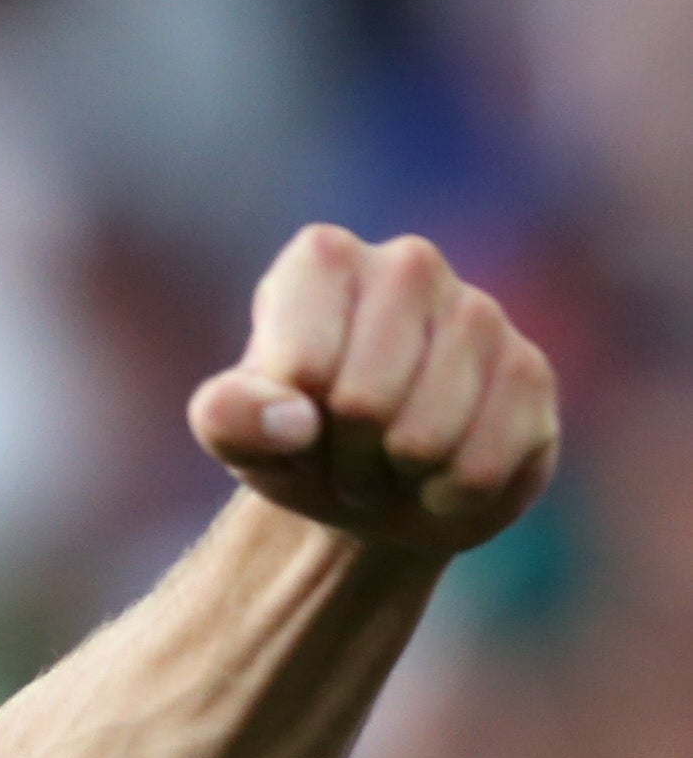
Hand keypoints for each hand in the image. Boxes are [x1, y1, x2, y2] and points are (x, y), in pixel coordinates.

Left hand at [190, 225, 558, 558]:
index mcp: (323, 261)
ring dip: (394, 478)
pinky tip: (440, 473)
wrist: (372, 485)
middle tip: (344, 449)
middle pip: (363, 405)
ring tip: (388, 459)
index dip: (287, 423)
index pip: (300, 367)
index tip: (291, 418)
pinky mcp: (529, 371)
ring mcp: (479, 312)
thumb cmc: (295, 443)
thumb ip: (228, 418)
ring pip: (424, 440)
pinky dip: (445, 495)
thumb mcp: (239, 436)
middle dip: (344, 455)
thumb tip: (291, 419)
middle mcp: (408, 265)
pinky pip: (478, 467)